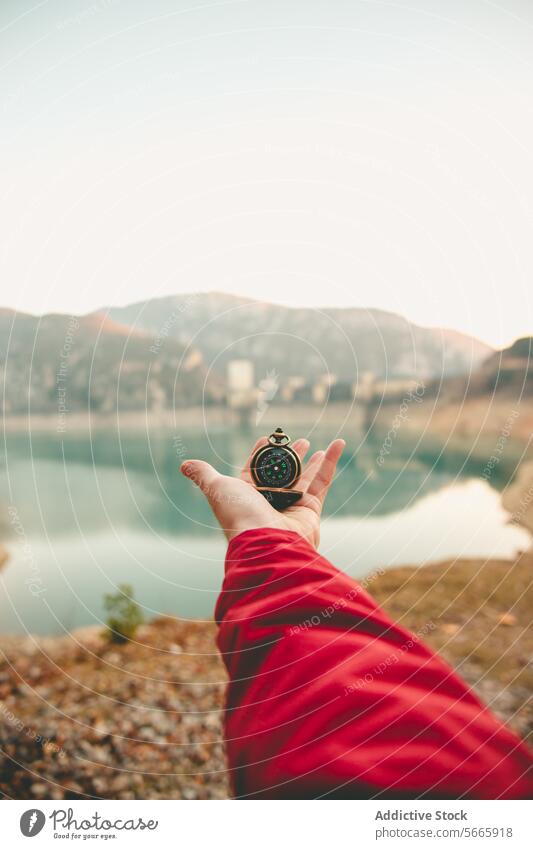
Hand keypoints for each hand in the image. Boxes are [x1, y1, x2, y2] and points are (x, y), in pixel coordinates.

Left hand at [180, 436, 344, 547]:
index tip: (266, 438)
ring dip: (311, 460)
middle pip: (281, 474)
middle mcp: (268, 502)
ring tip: (315, 445)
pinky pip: (322, 482)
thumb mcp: (217, 488)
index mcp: (246, 496)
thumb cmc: (239, 515)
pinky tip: (338, 444)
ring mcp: (290, 507)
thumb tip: (185, 465)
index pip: (253, 470)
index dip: (259, 454)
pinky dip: (331, 463)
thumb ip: (204, 475)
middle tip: (298, 441)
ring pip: (303, 478)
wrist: (267, 543)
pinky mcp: (310, 510)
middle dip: (289, 457)